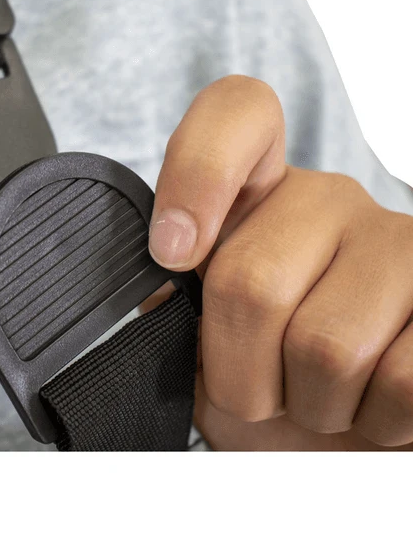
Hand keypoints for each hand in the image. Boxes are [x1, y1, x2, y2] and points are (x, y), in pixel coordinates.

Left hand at [149, 75, 412, 450]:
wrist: (333, 436)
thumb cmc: (261, 376)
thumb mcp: (198, 334)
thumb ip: (171, 294)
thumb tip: (160, 271)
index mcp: (259, 191)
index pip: (239, 112)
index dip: (197, 172)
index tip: (172, 251)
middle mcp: (331, 200)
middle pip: (250, 282)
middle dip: (239, 373)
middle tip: (258, 386)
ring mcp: (404, 242)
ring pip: (327, 347)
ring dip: (309, 406)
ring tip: (319, 395)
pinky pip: (402, 383)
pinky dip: (372, 421)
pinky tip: (371, 403)